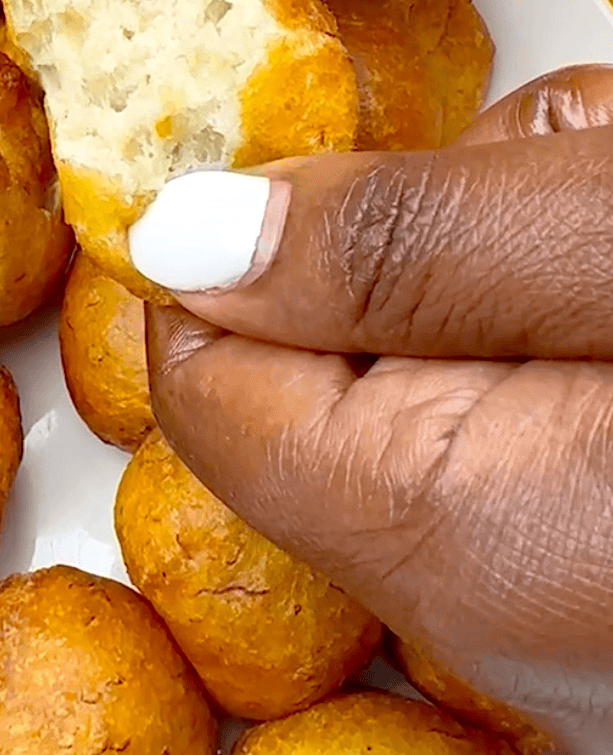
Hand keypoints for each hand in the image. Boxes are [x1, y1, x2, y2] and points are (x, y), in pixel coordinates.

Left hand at [131, 65, 612, 754]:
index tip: (302, 137)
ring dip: (516, 256)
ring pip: (435, 363)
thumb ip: (400, 249)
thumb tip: (183, 240)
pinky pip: (518, 406)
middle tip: (564, 188)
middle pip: (334, 357)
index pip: (210, 380)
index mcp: (462, 534)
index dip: (231, 239)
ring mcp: (562, 604)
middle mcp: (497, 617)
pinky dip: (562, 310)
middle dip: (434, 236)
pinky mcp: (600, 559)